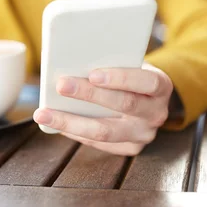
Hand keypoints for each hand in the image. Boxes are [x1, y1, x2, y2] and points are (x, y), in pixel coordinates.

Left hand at [33, 64, 172, 155]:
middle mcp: (156, 113)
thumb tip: (70, 57)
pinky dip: (75, 132)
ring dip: (71, 121)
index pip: (146, 82)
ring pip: (106, 132)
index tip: (94, 73)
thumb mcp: (132, 63)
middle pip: (123, 105)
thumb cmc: (133, 76)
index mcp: (161, 86)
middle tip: (61, 85)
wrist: (149, 100)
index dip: (121, 78)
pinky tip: (56, 123)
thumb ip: (113, 61)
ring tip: (44, 113)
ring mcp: (144, 135)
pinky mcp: (130, 148)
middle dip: (89, 95)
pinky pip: (98, 143)